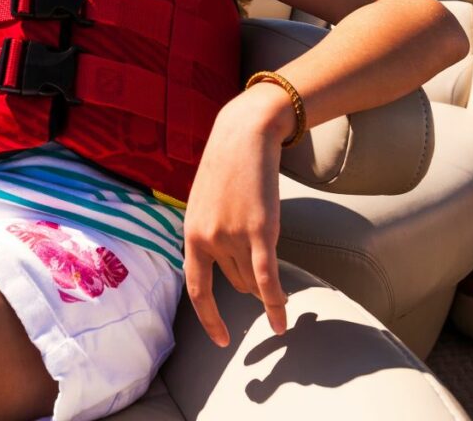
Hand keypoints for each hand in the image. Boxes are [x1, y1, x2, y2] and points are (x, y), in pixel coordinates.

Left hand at [182, 83, 293, 345]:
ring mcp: (233, 236)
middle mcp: (208, 239)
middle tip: (259, 250)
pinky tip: (281, 323)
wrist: (244, 134)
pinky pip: (268, 279)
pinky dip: (275, 305)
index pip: (196, 288)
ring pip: (254, 278)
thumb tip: (224, 266)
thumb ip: (209, 233)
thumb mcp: (205, 202)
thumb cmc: (226, 166)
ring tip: (269, 243)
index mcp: (191, 233)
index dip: (209, 317)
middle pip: (236, 281)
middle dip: (250, 277)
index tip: (221, 338)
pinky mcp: (260, 231)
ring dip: (266, 279)